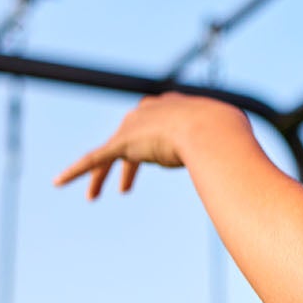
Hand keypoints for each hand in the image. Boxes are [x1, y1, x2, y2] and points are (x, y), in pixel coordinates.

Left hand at [54, 92, 246, 199]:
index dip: (153, 147)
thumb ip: (230, 151)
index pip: (155, 126)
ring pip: (109, 155)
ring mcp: (133, 127)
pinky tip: (58, 182)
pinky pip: (94, 159)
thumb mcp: (231, 138)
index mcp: (172, 107)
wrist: (212, 129)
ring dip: (102, 177)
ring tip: (95, 195)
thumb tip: (245, 168)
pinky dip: (75, 172)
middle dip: (127, 165)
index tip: (155, 161)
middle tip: (125, 187)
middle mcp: (147, 112)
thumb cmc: (228, 133)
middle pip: (129, 140)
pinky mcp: (122, 144)